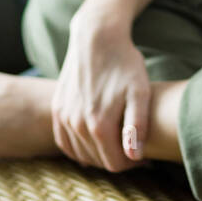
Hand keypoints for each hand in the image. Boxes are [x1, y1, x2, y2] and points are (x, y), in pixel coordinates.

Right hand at [51, 5, 150, 172]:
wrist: (97, 36)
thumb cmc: (124, 63)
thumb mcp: (139, 91)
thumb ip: (137, 126)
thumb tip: (135, 156)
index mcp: (99, 124)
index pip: (115, 164)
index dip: (132, 163)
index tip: (144, 154)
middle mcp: (77, 124)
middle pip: (98, 161)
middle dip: (117, 158)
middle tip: (133, 147)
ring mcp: (63, 117)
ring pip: (81, 154)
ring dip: (98, 154)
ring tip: (117, 142)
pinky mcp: (57, 108)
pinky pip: (64, 141)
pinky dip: (78, 147)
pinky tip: (93, 141)